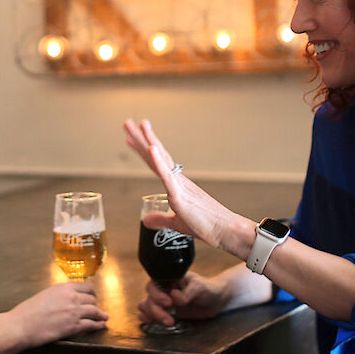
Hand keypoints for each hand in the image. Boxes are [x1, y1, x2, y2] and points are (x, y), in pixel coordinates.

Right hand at [10, 281, 108, 346]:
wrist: (21, 326)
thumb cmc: (27, 312)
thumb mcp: (44, 295)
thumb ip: (59, 295)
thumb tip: (66, 299)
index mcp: (63, 288)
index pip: (86, 287)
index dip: (92, 293)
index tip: (94, 296)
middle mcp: (71, 298)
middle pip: (92, 300)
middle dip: (96, 305)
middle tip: (97, 309)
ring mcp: (74, 312)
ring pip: (95, 311)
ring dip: (101, 315)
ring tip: (104, 317)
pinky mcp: (73, 326)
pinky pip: (91, 324)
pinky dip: (98, 325)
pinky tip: (101, 325)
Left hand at [123, 118, 242, 251]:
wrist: (226, 230)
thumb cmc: (206, 225)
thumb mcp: (176, 223)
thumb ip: (160, 219)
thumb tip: (145, 219)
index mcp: (176, 185)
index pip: (155, 164)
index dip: (143, 151)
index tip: (132, 139)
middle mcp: (178, 180)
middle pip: (155, 155)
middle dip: (140, 139)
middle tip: (128, 123)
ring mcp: (179, 185)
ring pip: (161, 159)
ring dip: (148, 141)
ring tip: (140, 124)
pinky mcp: (181, 195)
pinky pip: (168, 176)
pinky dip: (159, 162)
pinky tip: (152, 149)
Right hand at [137, 273, 228, 329]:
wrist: (215, 301)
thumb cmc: (207, 289)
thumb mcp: (199, 287)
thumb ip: (187, 293)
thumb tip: (174, 296)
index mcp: (169, 278)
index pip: (153, 283)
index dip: (156, 294)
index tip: (169, 302)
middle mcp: (162, 288)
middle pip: (148, 297)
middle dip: (156, 310)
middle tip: (170, 319)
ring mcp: (161, 300)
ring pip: (145, 306)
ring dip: (153, 316)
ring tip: (169, 323)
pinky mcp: (163, 311)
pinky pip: (147, 314)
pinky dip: (148, 319)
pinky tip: (157, 323)